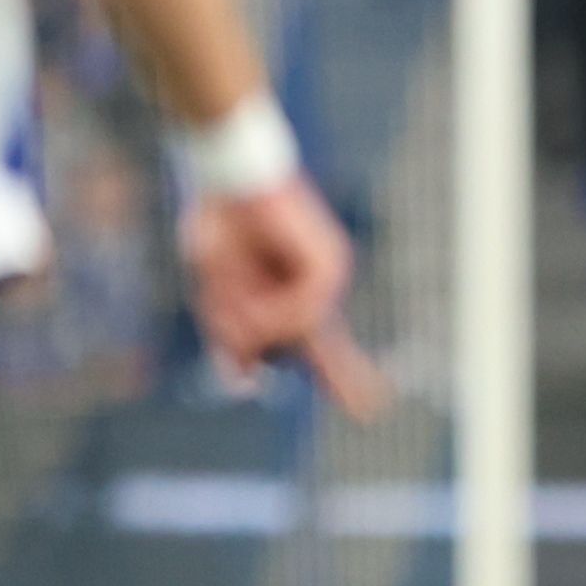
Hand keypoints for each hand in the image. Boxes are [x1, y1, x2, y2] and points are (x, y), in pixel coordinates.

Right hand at [179, 177, 385, 418]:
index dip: (338, 375)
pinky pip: (300, 310)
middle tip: (368, 410)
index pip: (318, 344)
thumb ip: (233, 339)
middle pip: (324, 347)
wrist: (230, 175)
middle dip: (340, 377)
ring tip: (227, 287)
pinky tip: (252, 290)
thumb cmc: (220, 224)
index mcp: (290, 294)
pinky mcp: (327, 264)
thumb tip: (248, 378)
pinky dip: (270, 309)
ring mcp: (325, 276)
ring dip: (250, 322)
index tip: (367, 404)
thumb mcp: (217, 295)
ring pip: (293, 332)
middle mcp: (316, 289)